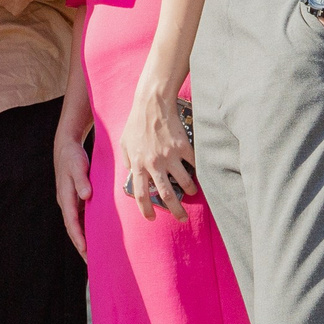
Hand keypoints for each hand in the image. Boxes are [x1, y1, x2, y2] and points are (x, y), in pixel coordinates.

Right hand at [51, 125, 90, 259]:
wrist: (66, 146)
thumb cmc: (72, 156)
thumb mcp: (77, 165)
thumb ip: (81, 180)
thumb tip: (86, 196)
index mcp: (66, 197)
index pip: (71, 222)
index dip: (78, 237)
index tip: (85, 250)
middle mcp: (67, 203)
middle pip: (73, 229)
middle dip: (82, 246)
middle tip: (92, 263)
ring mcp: (71, 202)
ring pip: (77, 225)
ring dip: (85, 240)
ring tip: (95, 256)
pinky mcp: (76, 199)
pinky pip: (82, 218)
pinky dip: (87, 229)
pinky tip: (97, 237)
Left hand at [116, 84, 195, 221]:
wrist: (151, 104)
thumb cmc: (135, 123)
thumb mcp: (123, 143)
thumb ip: (127, 161)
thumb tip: (131, 174)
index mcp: (138, 165)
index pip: (141, 195)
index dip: (146, 210)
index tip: (152, 218)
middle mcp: (154, 164)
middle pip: (167, 196)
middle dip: (176, 212)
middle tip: (182, 219)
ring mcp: (170, 156)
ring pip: (185, 183)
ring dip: (190, 190)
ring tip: (192, 192)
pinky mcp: (183, 147)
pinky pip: (195, 164)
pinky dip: (198, 171)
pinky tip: (199, 173)